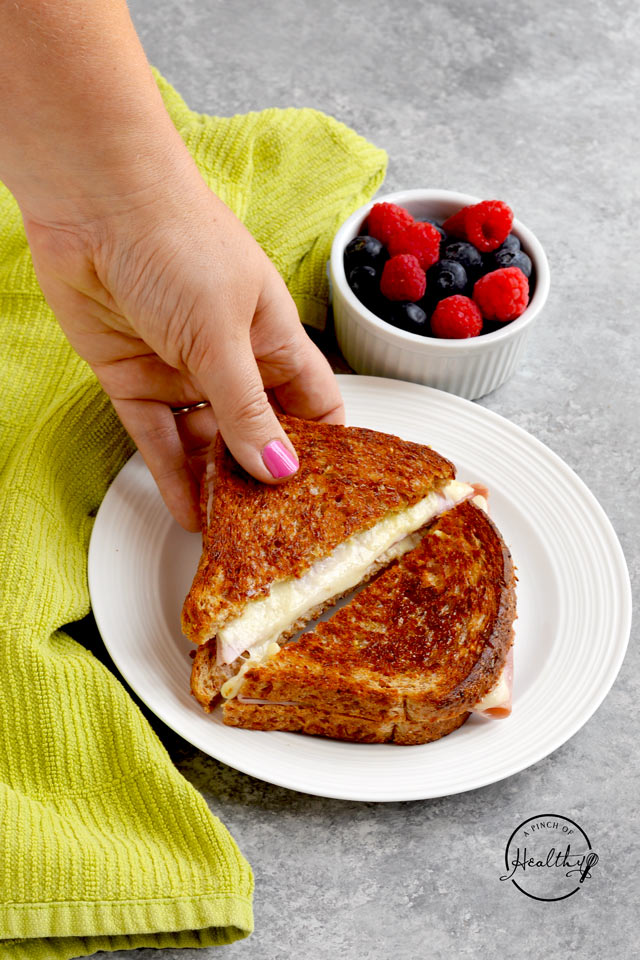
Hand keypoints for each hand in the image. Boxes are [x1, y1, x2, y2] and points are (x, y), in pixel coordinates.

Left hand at [22, 174, 343, 531]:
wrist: (93, 202)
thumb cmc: (177, 240)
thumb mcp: (225, 333)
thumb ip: (249, 408)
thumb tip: (281, 469)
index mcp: (273, 337)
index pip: (315, 403)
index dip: (325, 447)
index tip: (332, 495)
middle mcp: (231, 358)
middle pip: (259, 431)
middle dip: (267, 476)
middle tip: (277, 528)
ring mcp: (182, 371)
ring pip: (208, 442)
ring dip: (219, 483)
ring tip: (234, 531)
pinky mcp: (135, 381)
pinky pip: (159, 439)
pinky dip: (173, 474)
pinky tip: (191, 510)